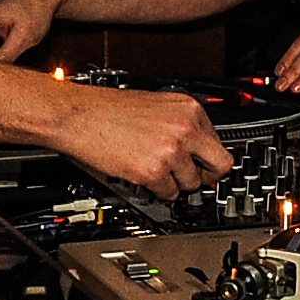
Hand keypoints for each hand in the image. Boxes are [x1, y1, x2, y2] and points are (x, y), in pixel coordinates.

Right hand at [56, 88, 233, 198]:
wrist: (79, 115)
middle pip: (220, 165)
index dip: (206, 157)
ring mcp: (171, 150)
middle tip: (193, 179)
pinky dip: (158, 191)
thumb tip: (197, 146)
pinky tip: (144, 178)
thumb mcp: (157, 105)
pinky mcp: (153, 172)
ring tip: (157, 172)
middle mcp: (185, 128)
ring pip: (192, 184)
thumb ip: (180, 124)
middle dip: (206, 176)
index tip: (202, 165)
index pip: (218, 142)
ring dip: (176, 184)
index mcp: (189, 108)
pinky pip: (169, 193)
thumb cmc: (107, 109)